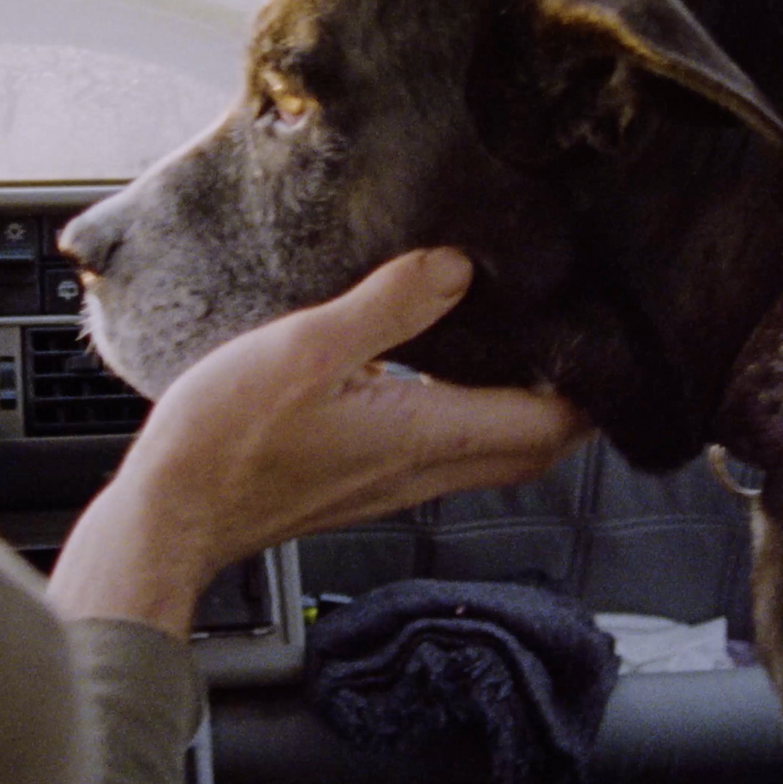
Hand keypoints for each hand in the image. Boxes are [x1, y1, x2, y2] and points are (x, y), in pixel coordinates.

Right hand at [48, 248, 592, 637]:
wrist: (171, 516)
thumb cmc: (225, 443)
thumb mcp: (306, 348)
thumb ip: (390, 305)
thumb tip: (460, 268)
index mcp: (424, 437)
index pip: (548, 426)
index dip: (592, 390)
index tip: (611, 343)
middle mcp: (422, 472)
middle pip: (532, 449)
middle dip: (570, 405)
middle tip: (581, 347)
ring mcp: (393, 486)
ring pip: (490, 455)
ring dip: (520, 412)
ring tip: (522, 351)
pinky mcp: (362, 486)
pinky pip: (443, 455)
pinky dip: (467, 419)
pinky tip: (436, 377)